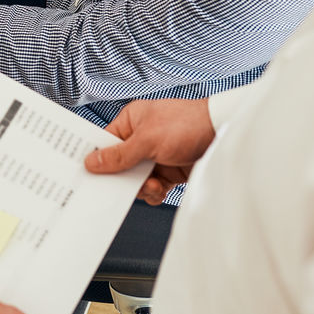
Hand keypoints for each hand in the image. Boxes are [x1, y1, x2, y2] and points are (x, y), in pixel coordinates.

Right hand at [83, 98, 215, 204]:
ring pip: (135, 179)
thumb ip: (119, 155)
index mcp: (132, 121)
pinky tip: (160, 189)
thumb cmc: (188, 125)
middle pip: (119, 164)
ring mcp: (156, 156)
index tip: (89, 173)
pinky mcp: (169, 172)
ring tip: (153, 185)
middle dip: (123, 177)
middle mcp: (142, 138)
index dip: (97, 158)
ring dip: (141, 187)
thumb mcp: (147, 140)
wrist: (225, 135)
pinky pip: (151, 188)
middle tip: (123, 185)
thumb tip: (92, 162)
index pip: (106, 142)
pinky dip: (153, 193)